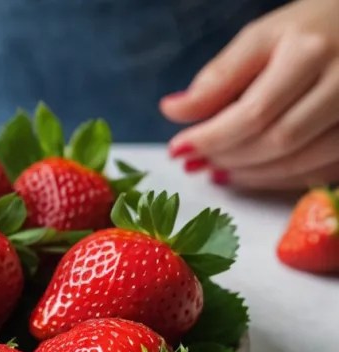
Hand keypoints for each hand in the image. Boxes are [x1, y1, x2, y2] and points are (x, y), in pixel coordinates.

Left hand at [162, 0, 338, 189]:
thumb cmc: (309, 30)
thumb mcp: (260, 38)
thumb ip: (219, 77)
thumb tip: (173, 111)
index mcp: (310, 54)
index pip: (253, 113)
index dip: (211, 138)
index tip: (177, 149)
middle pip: (277, 141)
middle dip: (228, 157)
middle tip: (196, 163)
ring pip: (300, 163)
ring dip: (251, 175)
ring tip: (217, 169)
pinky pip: (319, 173)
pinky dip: (278, 180)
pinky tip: (251, 173)